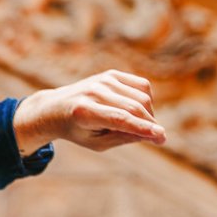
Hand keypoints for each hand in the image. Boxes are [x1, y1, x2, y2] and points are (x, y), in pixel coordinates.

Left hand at [14, 71, 165, 154]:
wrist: (55, 108)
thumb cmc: (77, 130)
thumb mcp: (95, 143)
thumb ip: (123, 138)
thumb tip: (154, 134)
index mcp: (84, 112)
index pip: (119, 119)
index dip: (142, 128)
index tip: (161, 137)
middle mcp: (94, 92)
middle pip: (134, 108)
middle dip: (150, 124)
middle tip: (158, 138)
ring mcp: (103, 80)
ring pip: (142, 96)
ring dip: (148, 114)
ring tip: (139, 125)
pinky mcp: (111, 74)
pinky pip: (141, 85)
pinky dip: (146, 99)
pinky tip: (137, 110)